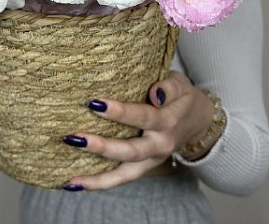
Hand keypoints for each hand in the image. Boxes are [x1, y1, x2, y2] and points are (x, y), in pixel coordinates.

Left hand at [63, 71, 214, 190]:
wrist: (198, 121)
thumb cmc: (181, 96)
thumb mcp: (181, 84)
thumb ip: (169, 86)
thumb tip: (156, 93)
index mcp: (168, 121)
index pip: (143, 116)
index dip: (120, 112)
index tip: (94, 102)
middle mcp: (159, 144)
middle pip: (130, 150)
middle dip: (102, 146)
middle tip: (75, 138)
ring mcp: (151, 160)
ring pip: (124, 172)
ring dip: (97, 174)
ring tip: (71, 174)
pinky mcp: (143, 168)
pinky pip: (121, 179)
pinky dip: (99, 183)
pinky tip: (74, 183)